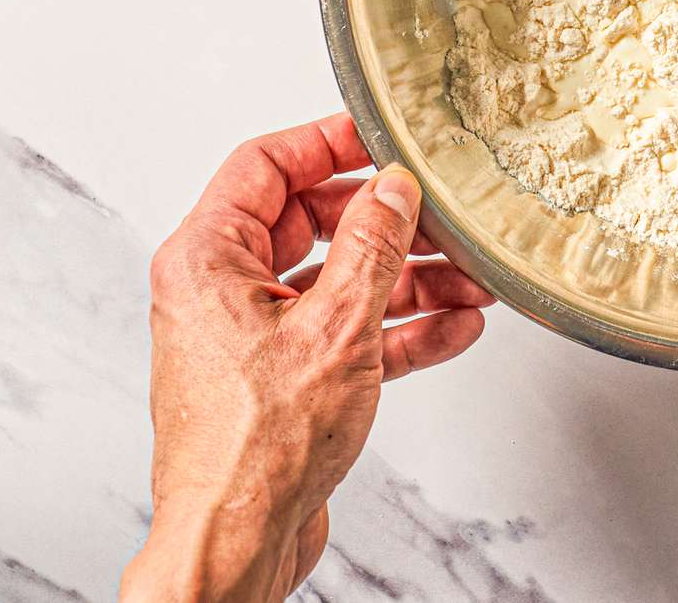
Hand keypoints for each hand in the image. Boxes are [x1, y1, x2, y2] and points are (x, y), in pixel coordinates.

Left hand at [120, 115, 494, 601]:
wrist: (239, 542)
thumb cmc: (254, 449)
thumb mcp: (336, 326)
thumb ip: (372, 246)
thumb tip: (394, 190)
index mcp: (208, 259)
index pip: (266, 166)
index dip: (327, 142)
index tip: (381, 134)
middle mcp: (224, 291)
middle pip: (313, 223)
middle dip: (387, 223)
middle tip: (439, 215)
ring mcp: (256, 337)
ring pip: (341, 281)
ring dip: (409, 280)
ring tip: (469, 280)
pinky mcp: (287, 378)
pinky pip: (350, 332)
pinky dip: (401, 329)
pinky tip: (454, 327)